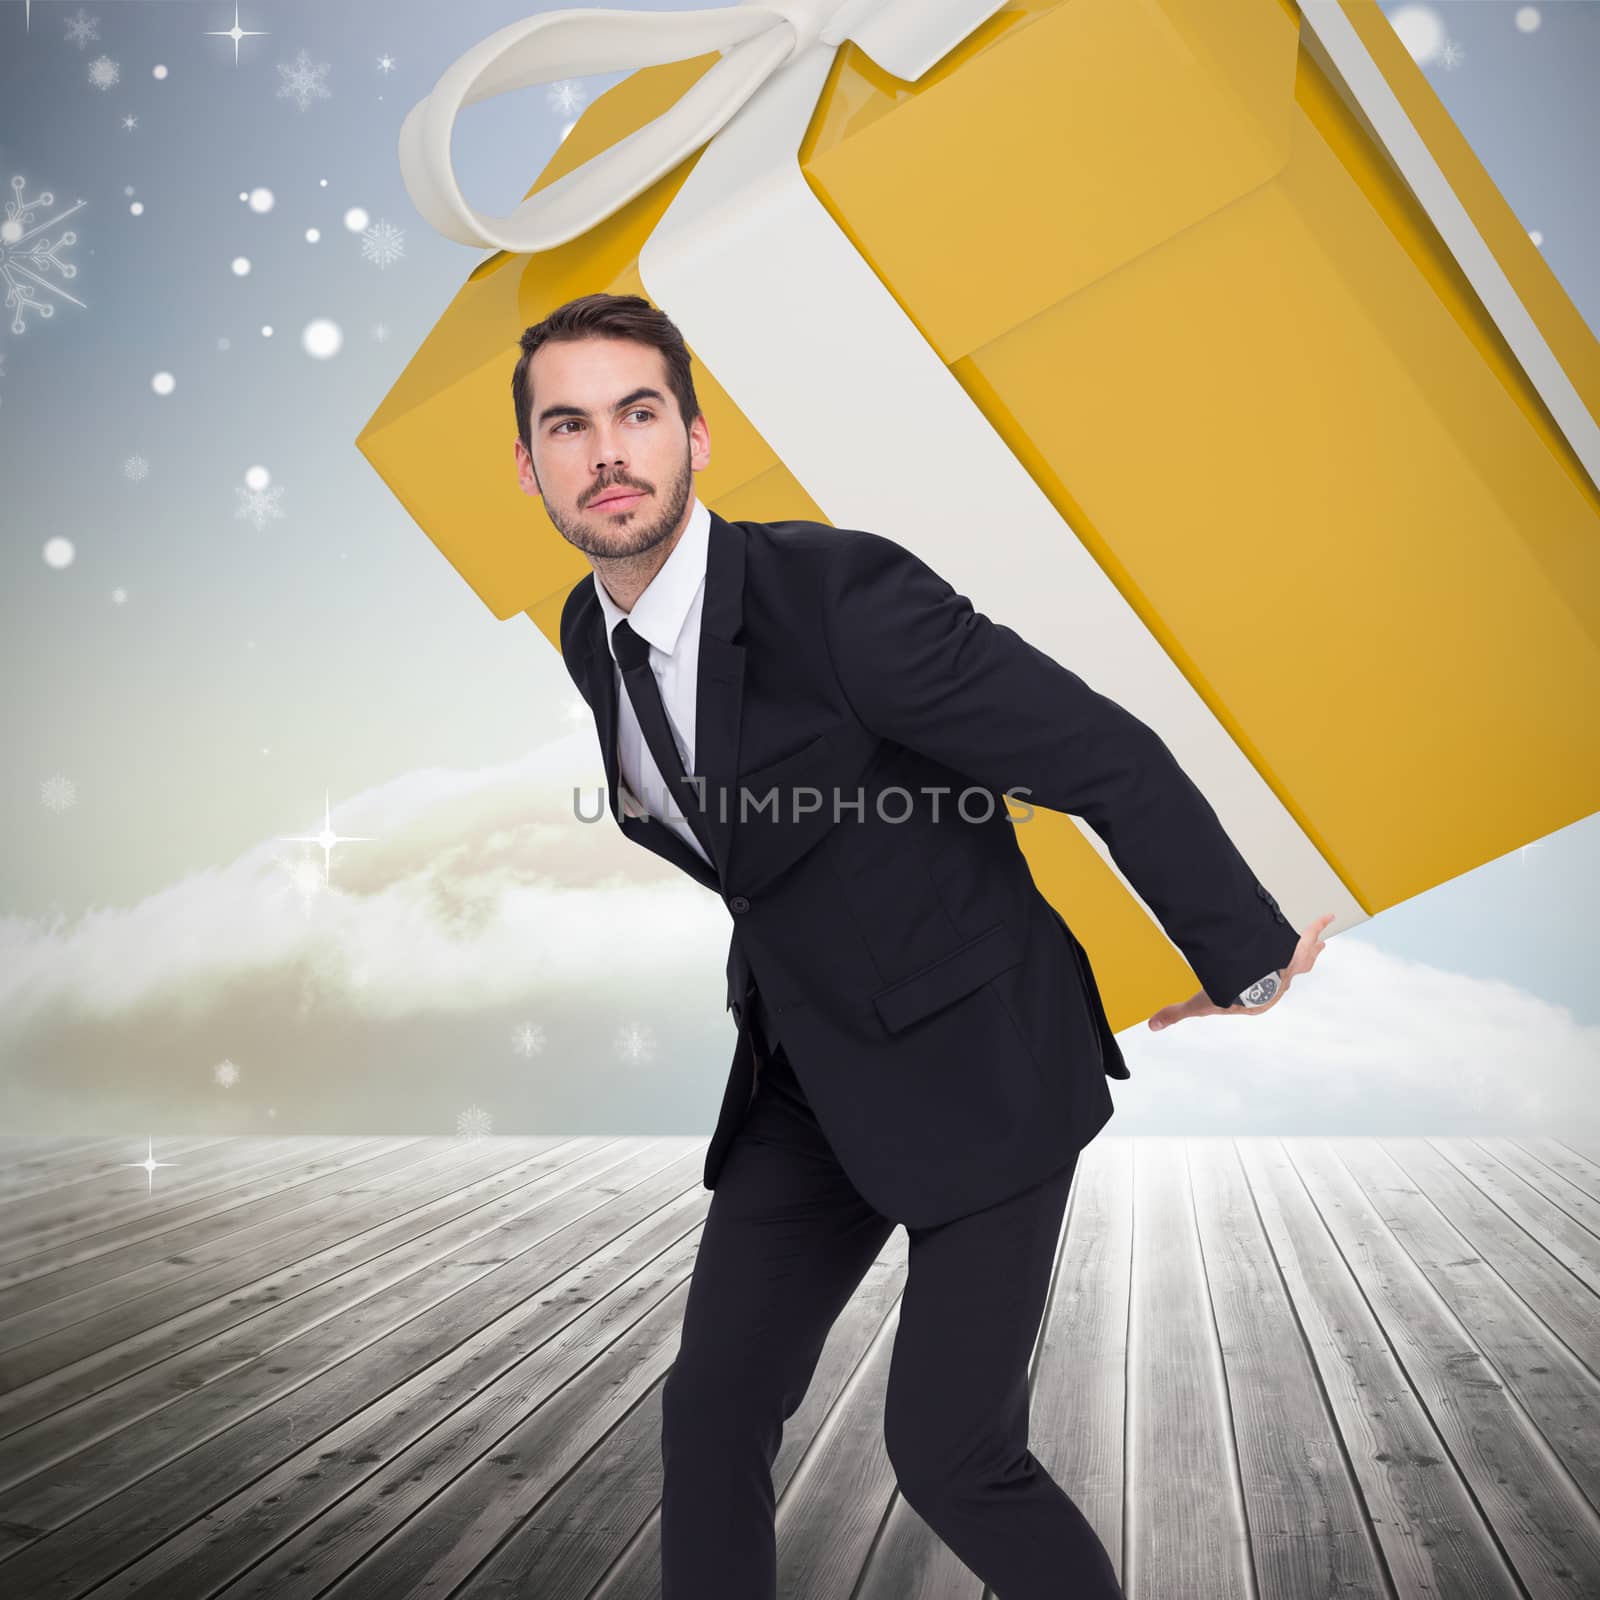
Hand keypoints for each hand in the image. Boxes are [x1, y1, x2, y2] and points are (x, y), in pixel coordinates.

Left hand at [1147, 913, 1333, 1030]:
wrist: (1251, 978)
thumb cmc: (1228, 995)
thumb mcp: (1197, 1005)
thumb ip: (1175, 1013)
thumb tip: (1153, 1026)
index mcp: (1260, 1002)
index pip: (1260, 996)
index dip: (1257, 990)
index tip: (1254, 986)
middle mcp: (1280, 986)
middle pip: (1286, 975)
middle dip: (1291, 970)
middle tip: (1294, 966)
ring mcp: (1290, 968)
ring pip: (1302, 959)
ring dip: (1310, 951)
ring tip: (1320, 944)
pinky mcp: (1296, 949)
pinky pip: (1309, 935)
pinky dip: (1318, 925)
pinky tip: (1326, 915)